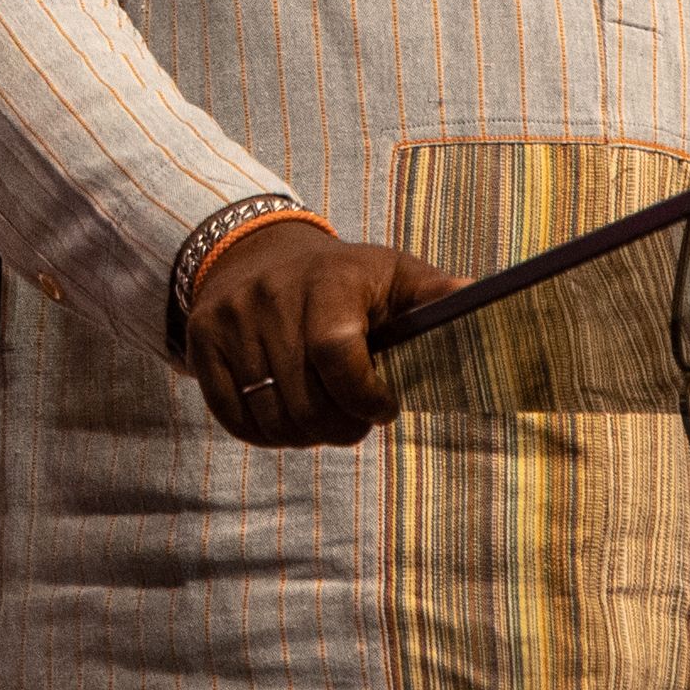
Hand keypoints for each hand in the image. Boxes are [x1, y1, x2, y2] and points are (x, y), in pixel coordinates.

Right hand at [184, 220, 462, 447]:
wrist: (256, 253)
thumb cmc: (344, 278)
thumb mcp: (394, 274)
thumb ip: (436, 294)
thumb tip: (486, 302)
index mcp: (327, 280)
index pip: (337, 354)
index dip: (364, 397)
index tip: (384, 406)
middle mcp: (271, 295)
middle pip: (306, 400)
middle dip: (341, 427)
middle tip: (356, 421)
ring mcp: (230, 320)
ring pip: (272, 418)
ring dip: (306, 436)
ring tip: (325, 421)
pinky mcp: (203, 343)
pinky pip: (234, 418)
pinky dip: (267, 435)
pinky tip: (289, 420)